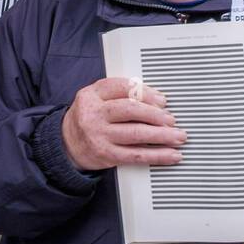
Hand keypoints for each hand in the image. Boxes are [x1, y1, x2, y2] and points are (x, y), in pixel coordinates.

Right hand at [60, 77, 185, 170]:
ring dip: (162, 136)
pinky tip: (171, 155)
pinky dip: (157, 156)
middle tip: (171, 119)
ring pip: (136, 134)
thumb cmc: (87, 119)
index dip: (146, 92)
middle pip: (130, 110)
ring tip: (178, 136)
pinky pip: (136, 155)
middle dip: (156, 115)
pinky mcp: (106, 155)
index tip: (162, 100)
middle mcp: (94, 114)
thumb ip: (119, 93)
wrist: (65, 144)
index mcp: (91, 95)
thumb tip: (156, 99)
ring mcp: (99, 136)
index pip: (121, 88)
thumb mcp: (95, 99)